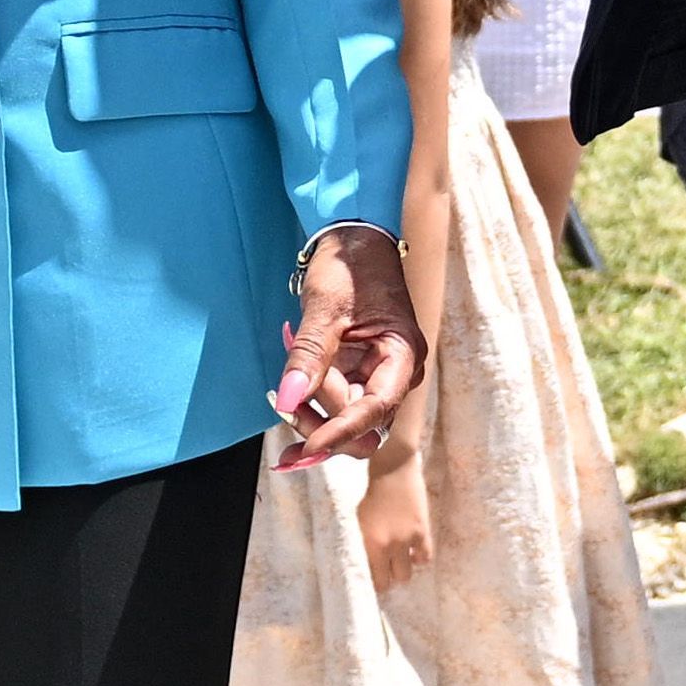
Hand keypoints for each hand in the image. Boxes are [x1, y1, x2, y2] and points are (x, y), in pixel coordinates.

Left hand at [274, 228, 424, 465]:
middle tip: (285, 407)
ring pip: (347, 419)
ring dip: (314, 414)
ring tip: (284, 391)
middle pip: (364, 427)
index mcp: (402, 355)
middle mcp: (395, 372)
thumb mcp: (325, 310)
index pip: (375, 410)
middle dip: (324, 426)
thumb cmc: (350, 267)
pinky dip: (311, 402)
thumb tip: (288, 400)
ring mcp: (377, 374)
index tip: (306, 446)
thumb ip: (308, 357)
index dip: (341, 432)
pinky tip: (290, 392)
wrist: (354, 240)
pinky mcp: (359, 372)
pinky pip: (336, 402)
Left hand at [359, 451, 434, 587]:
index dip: (376, 583)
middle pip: (392, 580)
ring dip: (404, 569)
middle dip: (390, 579)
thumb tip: (370, 561)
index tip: (376, 580)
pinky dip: (419, 558)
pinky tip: (414, 552)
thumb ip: (365, 543)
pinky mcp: (422, 531)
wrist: (392, 471)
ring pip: (408, 573)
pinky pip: (425, 557)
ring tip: (401, 561)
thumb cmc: (371, 494)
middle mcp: (389, 545)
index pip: (374, 578)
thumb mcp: (360, 521)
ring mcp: (407, 539)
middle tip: (388, 571)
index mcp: (370, 543)